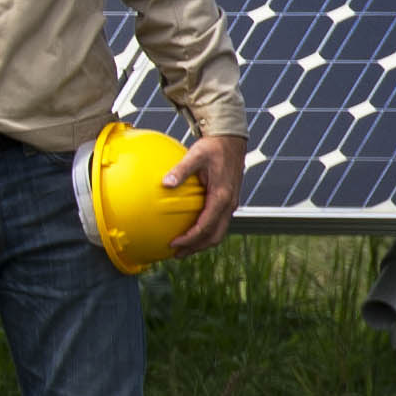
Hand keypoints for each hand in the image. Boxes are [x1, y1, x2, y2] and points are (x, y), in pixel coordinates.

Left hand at [164, 131, 245, 251]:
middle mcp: (229, 204)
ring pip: (218, 232)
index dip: (190, 239)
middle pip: (214, 236)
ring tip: (182, 248)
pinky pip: (217, 223)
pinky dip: (205, 232)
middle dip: (196, 247)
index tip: (173, 244)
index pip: (206, 226)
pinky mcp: (228, 202)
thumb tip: (164, 183)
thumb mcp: (195, 155)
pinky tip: (190, 231)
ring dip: (201, 243)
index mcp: (222, 196)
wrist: (231, 141)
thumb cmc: (212, 147)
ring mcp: (231, 204)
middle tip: (176, 254)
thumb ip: (180, 170)